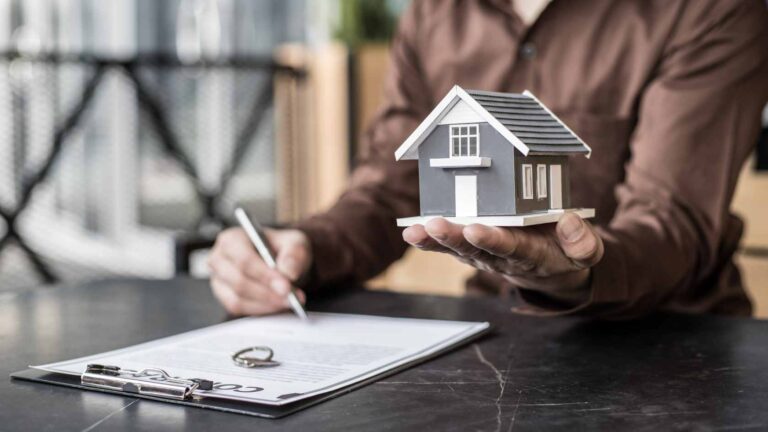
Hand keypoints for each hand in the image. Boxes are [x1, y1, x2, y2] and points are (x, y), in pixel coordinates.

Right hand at [207, 227, 311, 315]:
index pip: (244, 259)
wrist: (279, 261)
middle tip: (290, 297)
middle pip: (239, 281)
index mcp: (232, 239)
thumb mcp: (295, 243)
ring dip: (266, 303)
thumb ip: (293, 254)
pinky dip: (260, 309)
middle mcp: (219, 258)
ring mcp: (218, 279)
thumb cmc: (282, 248)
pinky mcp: (224, 297)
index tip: (286, 286)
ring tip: (288, 301)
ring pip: (237, 298)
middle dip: (267, 292)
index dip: (265, 275)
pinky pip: (238, 308)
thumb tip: (288, 272)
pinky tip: (276, 305)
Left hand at [402, 213, 603, 303]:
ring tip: (414, 232)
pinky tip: (411, 232)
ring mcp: (485, 254)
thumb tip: (569, 223)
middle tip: (435, 226)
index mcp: (532, 255)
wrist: (551, 269)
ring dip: (435, 240)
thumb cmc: (566, 251)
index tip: (476, 230)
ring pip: (458, 248)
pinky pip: (450, 245)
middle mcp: (503, 257)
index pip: (512, 248)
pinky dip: (430, 239)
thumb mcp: (587, 251)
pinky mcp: (473, 248)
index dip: (494, 240)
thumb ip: (584, 242)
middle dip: (454, 238)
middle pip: (476, 249)